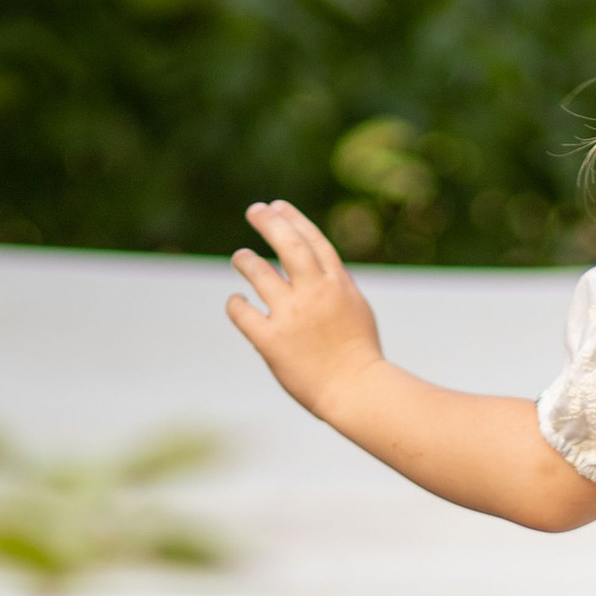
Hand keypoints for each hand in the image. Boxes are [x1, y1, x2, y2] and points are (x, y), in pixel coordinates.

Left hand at [226, 200, 385, 422]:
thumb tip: (313, 266)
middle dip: (268, 221)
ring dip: (246, 260)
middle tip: (254, 210)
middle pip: (287, 243)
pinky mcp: (272, 341)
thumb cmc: (359, 354)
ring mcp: (292, 315)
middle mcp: (314, 293)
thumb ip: (334, 285)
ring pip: (259, 272)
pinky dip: (236, 303)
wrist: (357, 390)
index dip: (293, 219)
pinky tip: (236, 300)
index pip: (313, 240)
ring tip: (240, 258)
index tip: (277, 205)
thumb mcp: (355, 309)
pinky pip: (243, 312)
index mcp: (337, 284)